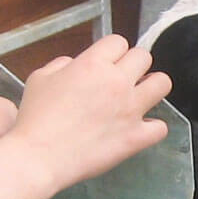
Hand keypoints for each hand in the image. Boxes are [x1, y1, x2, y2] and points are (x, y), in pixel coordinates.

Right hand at [8, 35, 172, 190]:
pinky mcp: (136, 137)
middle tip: (123, 79)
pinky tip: (139, 129)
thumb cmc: (35, 118)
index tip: (107, 63)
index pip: (119, 42)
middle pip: (144, 57)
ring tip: (139, 97)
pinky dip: (152, 128)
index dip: (112, 52)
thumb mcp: (40, 78)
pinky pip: (160, 127)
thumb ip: (61, 65)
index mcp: (93, 64)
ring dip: (152, 87)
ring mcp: (130, 109)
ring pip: (162, 84)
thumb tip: (74, 64)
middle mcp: (117, 82)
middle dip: (134, 65)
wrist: (39, 157)